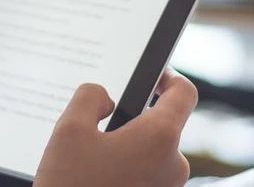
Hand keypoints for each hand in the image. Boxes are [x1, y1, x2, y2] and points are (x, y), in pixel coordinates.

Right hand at [34, 69, 197, 186]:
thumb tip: (105, 98)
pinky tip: (97, 180)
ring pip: (152, 155)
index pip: (184, 93)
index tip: (155, 77)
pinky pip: (147, 178)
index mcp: (159, 138)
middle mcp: (173, 165)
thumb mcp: (68, 130)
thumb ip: (90, 96)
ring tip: (90, 163)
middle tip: (98, 130)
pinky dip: (127, 173)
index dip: (169, 78)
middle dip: (133, 124)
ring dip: (127, 151)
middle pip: (162, 126)